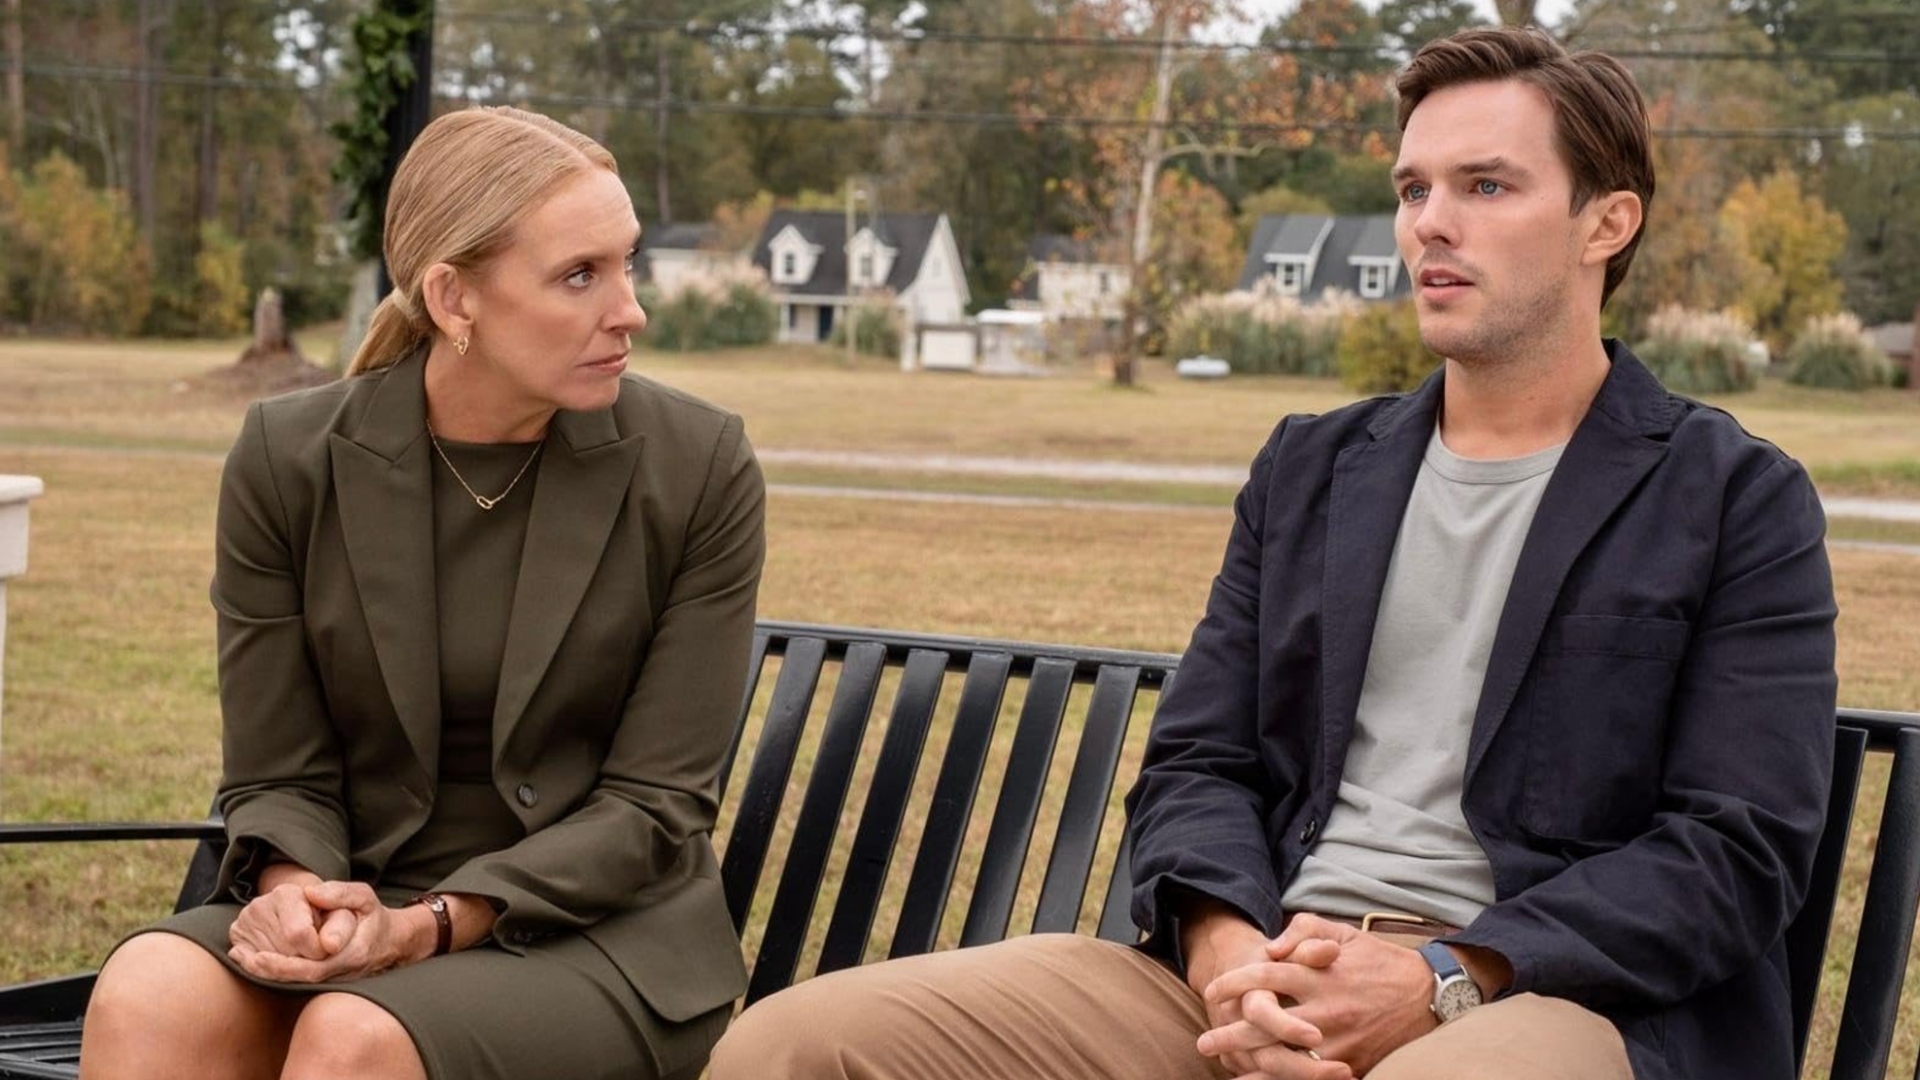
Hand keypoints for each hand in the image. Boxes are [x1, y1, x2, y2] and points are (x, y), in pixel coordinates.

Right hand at [226, 867, 350, 963]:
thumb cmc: (344, 910)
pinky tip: (287, 963)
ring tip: (307, 952)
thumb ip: (347, 913)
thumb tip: (329, 941)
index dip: (318, 950)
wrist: (322, 914)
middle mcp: (259, 906)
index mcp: (287, 893)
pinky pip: (251, 969)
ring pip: (267, 965)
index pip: (298, 935)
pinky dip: (271, 973)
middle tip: (320, 950)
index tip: (330, 948)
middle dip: (306, 961)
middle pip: (283, 954)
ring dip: (292, 968)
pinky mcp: (237, 943)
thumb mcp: (358, 900)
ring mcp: (244, 924)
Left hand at [229, 882, 432, 983]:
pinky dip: (273, 973)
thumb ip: (339, 893)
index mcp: (353, 952)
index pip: (314, 965)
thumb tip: (310, 892)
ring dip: (267, 974)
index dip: (285, 964)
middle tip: (245, 959)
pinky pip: (297, 981)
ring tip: (241, 958)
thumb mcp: (364, 897)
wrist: (390, 942)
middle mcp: (343, 971)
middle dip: (270, 971)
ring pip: (297, 983)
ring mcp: (335, 980)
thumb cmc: (372, 916)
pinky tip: (251, 960)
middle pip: (300, 978)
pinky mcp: (326, 981)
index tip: (259, 954)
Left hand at [1204, 913, 1436, 1075]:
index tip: (1212, 990)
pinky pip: (1311, 1076)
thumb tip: (1272, 948)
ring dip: (1252, 1065)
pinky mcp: (1352, 1062)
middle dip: (1231, 1033)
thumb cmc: (1379, 960)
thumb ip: (1304, 931)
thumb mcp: (1342, 932)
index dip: (1234, 983)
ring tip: (1227, 1070)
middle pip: (1266, 1023)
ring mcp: (1337, 1039)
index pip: (1265, 976)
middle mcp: (1324, 1007)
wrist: (1429, 993)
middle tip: (1204, 1041)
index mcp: (1318, 973)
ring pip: (1285, 1057)